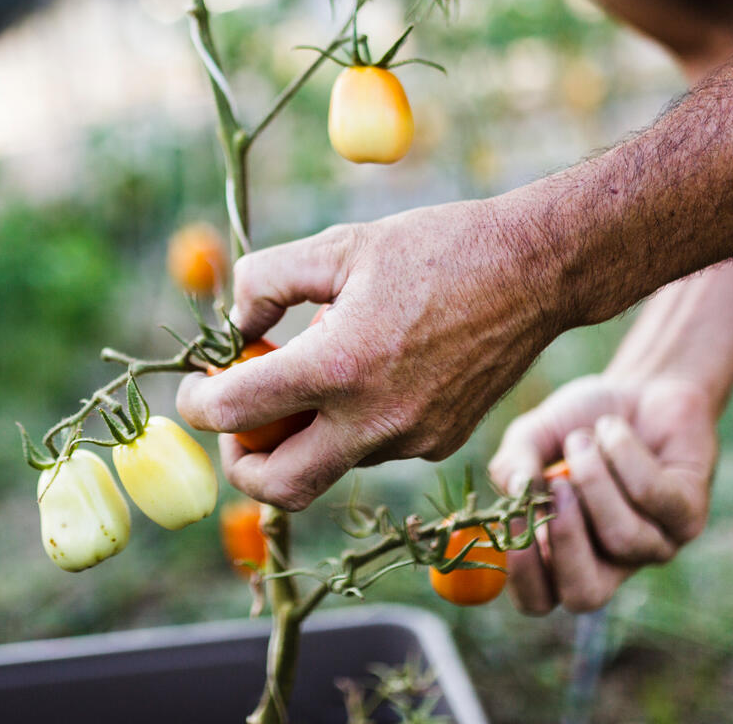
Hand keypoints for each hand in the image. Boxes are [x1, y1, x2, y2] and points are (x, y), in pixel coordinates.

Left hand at [177, 194, 561, 509]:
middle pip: (276, 487)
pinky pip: (374, 449)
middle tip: (239, 422)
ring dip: (303, 435)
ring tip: (320, 371)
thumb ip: (267, 281)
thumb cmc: (438, 249)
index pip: (234, 412)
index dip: (197, 403)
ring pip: (328, 465)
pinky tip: (373, 373)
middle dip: (241, 463)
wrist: (535, 273)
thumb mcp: (340, 244)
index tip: (198, 389)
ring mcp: (410, 440)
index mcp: (339, 367)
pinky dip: (352, 425)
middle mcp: (373, 420)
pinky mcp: (439, 443)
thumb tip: (235, 326)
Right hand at [488, 374, 715, 613]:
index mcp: (560, 553)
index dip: (522, 575)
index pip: (538, 599)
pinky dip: (623, 454)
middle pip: (586, 596)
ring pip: (623, 537)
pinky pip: (653, 497)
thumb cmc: (580, 420)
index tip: (512, 518)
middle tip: (557, 486)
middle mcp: (608, 562)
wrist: (640, 386)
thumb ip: (512, 464)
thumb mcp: (533, 436)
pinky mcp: (689, 518)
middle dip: (567, 542)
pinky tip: (613, 429)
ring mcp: (653, 545)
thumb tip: (517, 490)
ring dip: (594, 478)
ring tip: (583, 437)